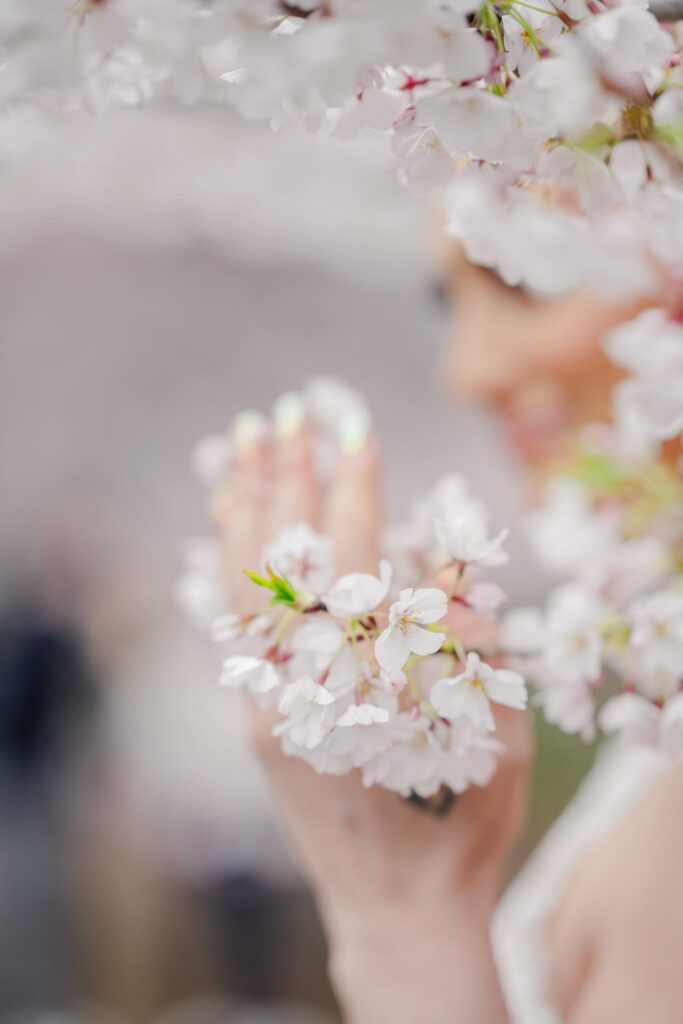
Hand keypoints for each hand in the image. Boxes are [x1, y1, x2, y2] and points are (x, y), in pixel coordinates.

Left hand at [215, 412, 531, 1022]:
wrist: (401, 907)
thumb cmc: (464, 818)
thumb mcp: (491, 726)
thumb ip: (465, 638)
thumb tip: (434, 562)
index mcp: (376, 677)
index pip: (356, 559)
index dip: (355, 490)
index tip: (354, 431)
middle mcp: (312, 683)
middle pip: (289, 558)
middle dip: (288, 477)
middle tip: (289, 412)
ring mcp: (273, 703)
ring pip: (248, 587)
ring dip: (244, 509)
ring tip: (242, 445)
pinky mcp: (259, 721)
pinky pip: (235, 629)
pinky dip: (230, 567)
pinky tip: (225, 525)